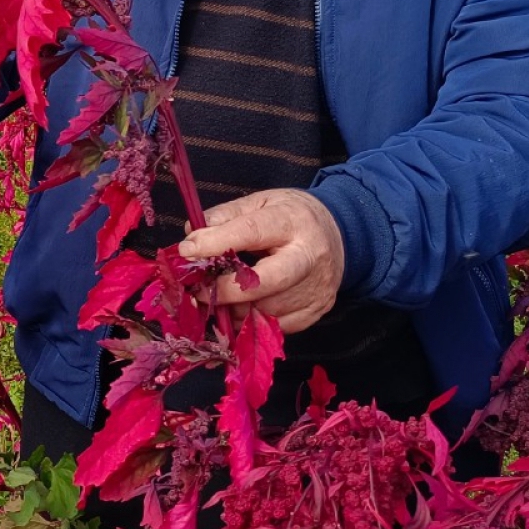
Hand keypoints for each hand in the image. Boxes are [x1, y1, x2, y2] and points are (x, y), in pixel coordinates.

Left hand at [176, 188, 344, 332]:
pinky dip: (251, 323)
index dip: (215, 243)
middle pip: (264, 282)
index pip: (251, 232)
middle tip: (198, 291)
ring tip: (213, 301)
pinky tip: (236, 312)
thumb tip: (192, 234)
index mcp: (292, 221)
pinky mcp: (316, 310)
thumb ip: (225, 216)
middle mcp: (308, 257)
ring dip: (233, 310)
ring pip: (267, 310)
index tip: (186, 250)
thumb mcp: (261, 202)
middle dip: (225, 290)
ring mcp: (316, 288)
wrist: (341, 234)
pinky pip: (277, 327)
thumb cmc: (292, 217)